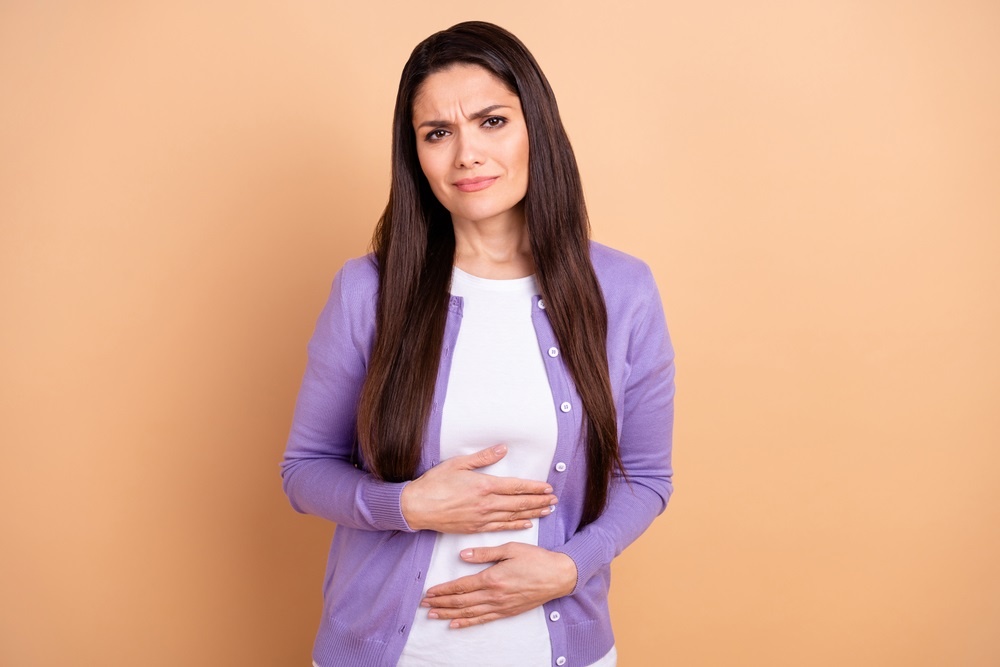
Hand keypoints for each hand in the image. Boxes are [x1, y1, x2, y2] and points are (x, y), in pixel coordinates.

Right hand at [401, 444, 557, 532]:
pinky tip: (526, 524)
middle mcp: (486, 504)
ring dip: (532, 513)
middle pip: (519, 503)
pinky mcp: (475, 528)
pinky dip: (515, 525)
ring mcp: (481, 518)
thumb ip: (483, 457)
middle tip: (554, 500)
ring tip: (547, 511)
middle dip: (538, 501)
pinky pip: (500, 527)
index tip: (547, 488)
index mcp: (484, 486)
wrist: (417, 507)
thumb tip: (502, 449)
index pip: (516, 487)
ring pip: (513, 517)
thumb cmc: (434, 483)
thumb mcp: (458, 464)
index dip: (534, 488)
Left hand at [420, 542, 576, 627]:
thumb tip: (463, 555)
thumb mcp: (511, 548)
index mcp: (492, 578)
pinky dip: (467, 622)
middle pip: (461, 602)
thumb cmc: (536, 559)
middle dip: (441, 603)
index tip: (429, 593)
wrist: (558, 576)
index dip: (443, 591)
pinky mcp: (507, 611)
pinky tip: (456, 624)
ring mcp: (501, 606)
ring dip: (450, 614)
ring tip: (434, 615)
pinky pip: (483, 619)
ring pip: (469, 612)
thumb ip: (485, 553)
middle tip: (424, 605)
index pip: (461, 587)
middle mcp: (494, 595)